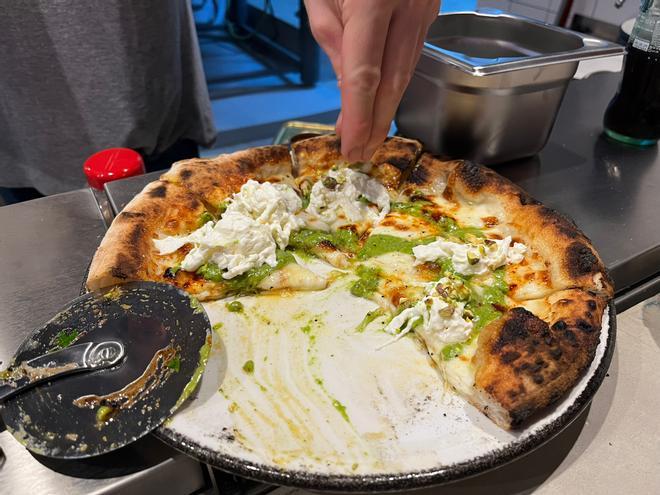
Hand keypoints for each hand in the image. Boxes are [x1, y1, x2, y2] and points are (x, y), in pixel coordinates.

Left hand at [304, 0, 439, 161]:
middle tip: (361, 152)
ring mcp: (423, 8)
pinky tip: (382, 100)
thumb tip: (347, 88)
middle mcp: (406, 8)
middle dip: (376, 124)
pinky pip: (412, 53)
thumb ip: (332, 39)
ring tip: (367, 135)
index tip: (350, 147)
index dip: (358, 118)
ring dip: (386, 108)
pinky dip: (396, 82)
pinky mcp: (430, 9)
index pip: (365, 76)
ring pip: (406, 71)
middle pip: (393, 82)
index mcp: (373, 2)